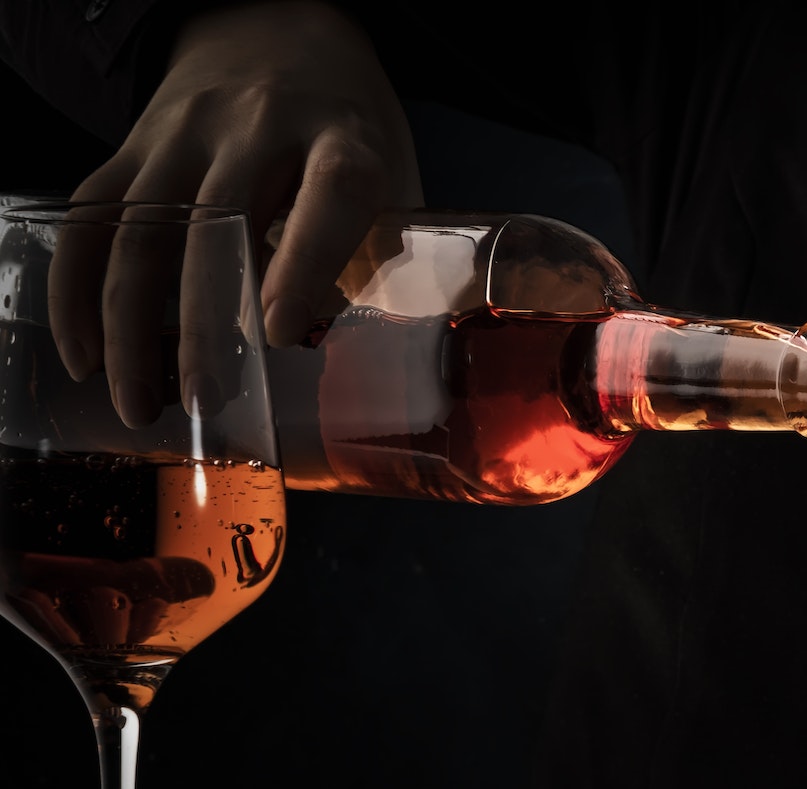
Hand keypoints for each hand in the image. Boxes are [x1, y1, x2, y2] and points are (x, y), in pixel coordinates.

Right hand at [57, 0, 419, 424]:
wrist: (276, 29)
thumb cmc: (347, 128)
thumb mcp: (394, 176)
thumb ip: (384, 256)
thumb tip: (362, 357)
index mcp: (342, 139)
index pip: (328, 194)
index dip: (303, 262)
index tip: (281, 333)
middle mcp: (258, 128)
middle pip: (216, 227)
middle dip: (202, 323)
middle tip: (202, 400)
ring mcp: (185, 132)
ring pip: (142, 231)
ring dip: (128, 325)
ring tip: (136, 400)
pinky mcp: (133, 143)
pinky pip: (93, 217)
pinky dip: (77, 288)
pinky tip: (83, 351)